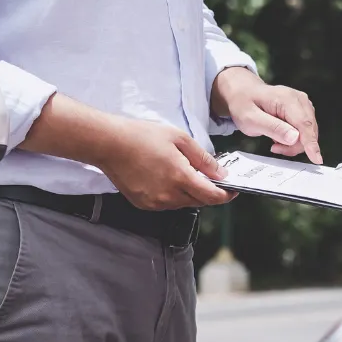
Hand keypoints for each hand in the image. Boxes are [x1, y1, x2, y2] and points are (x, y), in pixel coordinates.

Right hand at [97, 118, 232, 210]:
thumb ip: (202, 158)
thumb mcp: (179, 139)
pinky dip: (173, 194)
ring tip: (183, 172)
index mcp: (180, 177)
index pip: (212, 196)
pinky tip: (166, 178)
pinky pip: (167, 204)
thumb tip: (220, 173)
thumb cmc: (142, 137)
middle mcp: (169, 195)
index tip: (232, 191)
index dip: (226, 195)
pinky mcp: (144, 204)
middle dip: (208, 192)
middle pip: (199, 201)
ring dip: (189, 193)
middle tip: (210, 177)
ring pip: (183, 203)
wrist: (109, 144)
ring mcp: (155, 202)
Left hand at [212, 67, 322, 162]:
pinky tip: (280, 136)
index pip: (304, 124)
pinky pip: (305, 131)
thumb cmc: (244, 104)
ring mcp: (303, 104)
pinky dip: (294, 139)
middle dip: (294, 146)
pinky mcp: (303, 110)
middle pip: (308, 131)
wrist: (243, 92)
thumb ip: (273, 128)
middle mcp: (299, 99)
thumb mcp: (251, 119)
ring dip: (293, 143)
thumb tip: (295, 138)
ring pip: (308, 133)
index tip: (316, 159)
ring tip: (274, 140)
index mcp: (286, 99)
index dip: (311, 143)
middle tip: (274, 147)